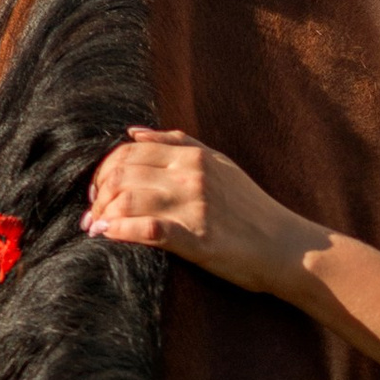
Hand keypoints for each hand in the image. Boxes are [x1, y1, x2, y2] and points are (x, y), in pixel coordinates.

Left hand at [82, 126, 314, 292]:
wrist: (287, 247)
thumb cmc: (252, 209)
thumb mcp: (220, 164)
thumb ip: (178, 144)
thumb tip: (132, 132)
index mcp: (193, 157)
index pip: (128, 152)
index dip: (103, 170)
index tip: (98, 190)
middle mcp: (191, 176)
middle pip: (122, 174)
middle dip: (98, 193)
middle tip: (91, 211)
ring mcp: (193, 208)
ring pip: (127, 199)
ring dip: (102, 213)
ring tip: (95, 227)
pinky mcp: (197, 241)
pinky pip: (148, 231)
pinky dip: (120, 231)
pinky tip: (107, 235)